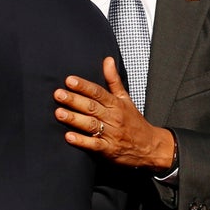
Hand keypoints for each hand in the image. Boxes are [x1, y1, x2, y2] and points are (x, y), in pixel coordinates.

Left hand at [54, 57, 174, 170]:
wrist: (150, 147)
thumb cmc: (134, 121)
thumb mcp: (125, 98)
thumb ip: (114, 80)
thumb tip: (107, 59)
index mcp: (116, 104)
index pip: (98, 92)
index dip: (83, 86)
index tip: (69, 80)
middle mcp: (113, 117)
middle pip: (92, 107)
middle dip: (74, 100)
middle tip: (58, 94)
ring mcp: (111, 134)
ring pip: (91, 124)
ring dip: (74, 119)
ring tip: (59, 113)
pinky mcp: (109, 150)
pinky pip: (94, 145)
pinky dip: (82, 141)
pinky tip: (69, 137)